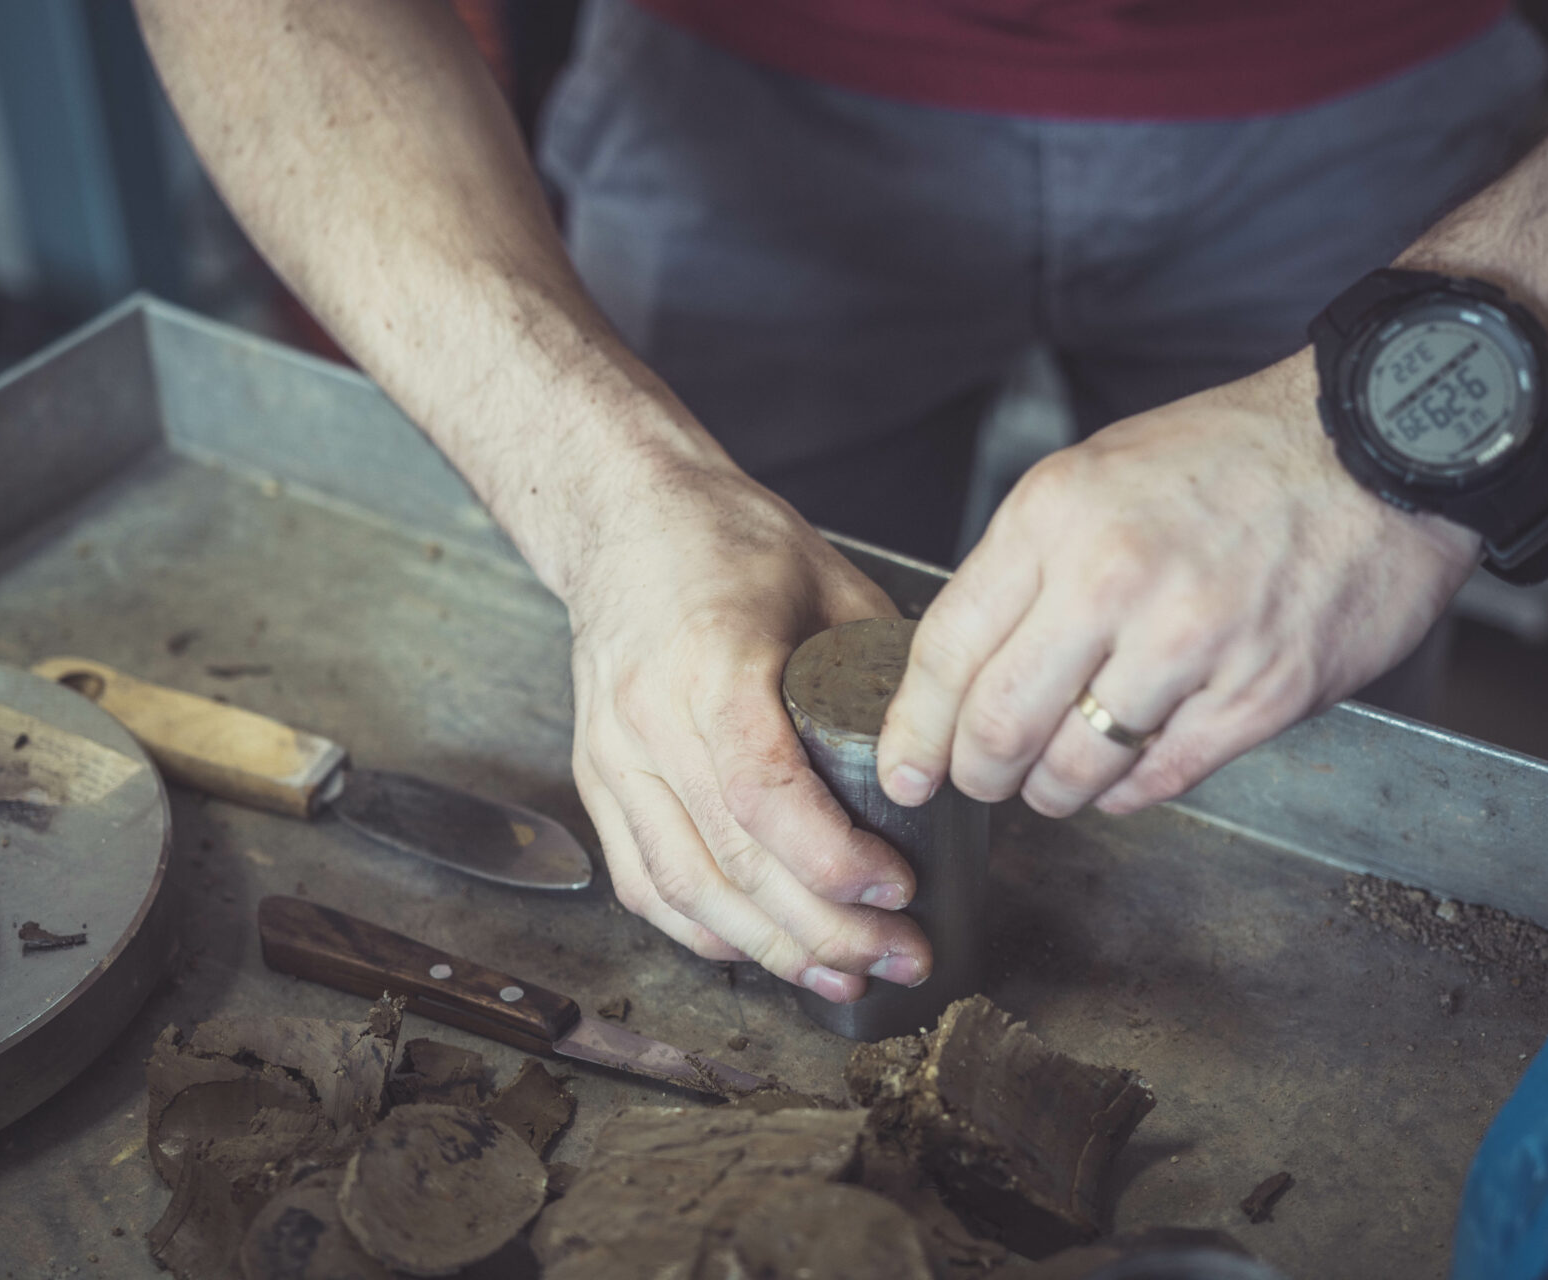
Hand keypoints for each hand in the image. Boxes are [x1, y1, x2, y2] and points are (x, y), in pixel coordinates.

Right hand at [563, 465, 931, 1001]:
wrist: (623, 522)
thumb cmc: (727, 541)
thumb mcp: (829, 578)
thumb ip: (886, 663)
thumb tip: (950, 750)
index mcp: (710, 661)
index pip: (761, 790)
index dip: (830, 859)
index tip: (897, 888)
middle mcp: (648, 719)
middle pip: (729, 859)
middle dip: (823, 928)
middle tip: (900, 956)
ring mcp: (612, 757)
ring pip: (683, 888)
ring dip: (769, 948)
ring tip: (845, 976)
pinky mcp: (597, 781)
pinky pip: (644, 883)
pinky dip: (703, 931)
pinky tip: (763, 952)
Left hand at [877, 351, 1479, 817]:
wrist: (1380, 446)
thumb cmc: (1233, 459)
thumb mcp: (1097, 474)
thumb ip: (1029, 566)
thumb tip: (968, 666)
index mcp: (1057, 515)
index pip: (948, 648)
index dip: (913, 727)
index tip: (901, 767)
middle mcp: (1114, 578)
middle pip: (998, 725)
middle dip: (974, 775)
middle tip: (978, 783)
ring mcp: (1191, 642)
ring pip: (1074, 767)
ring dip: (1051, 791)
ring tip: (1054, 780)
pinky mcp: (1260, 695)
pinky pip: (1159, 779)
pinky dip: (1125, 790)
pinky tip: (1123, 771)